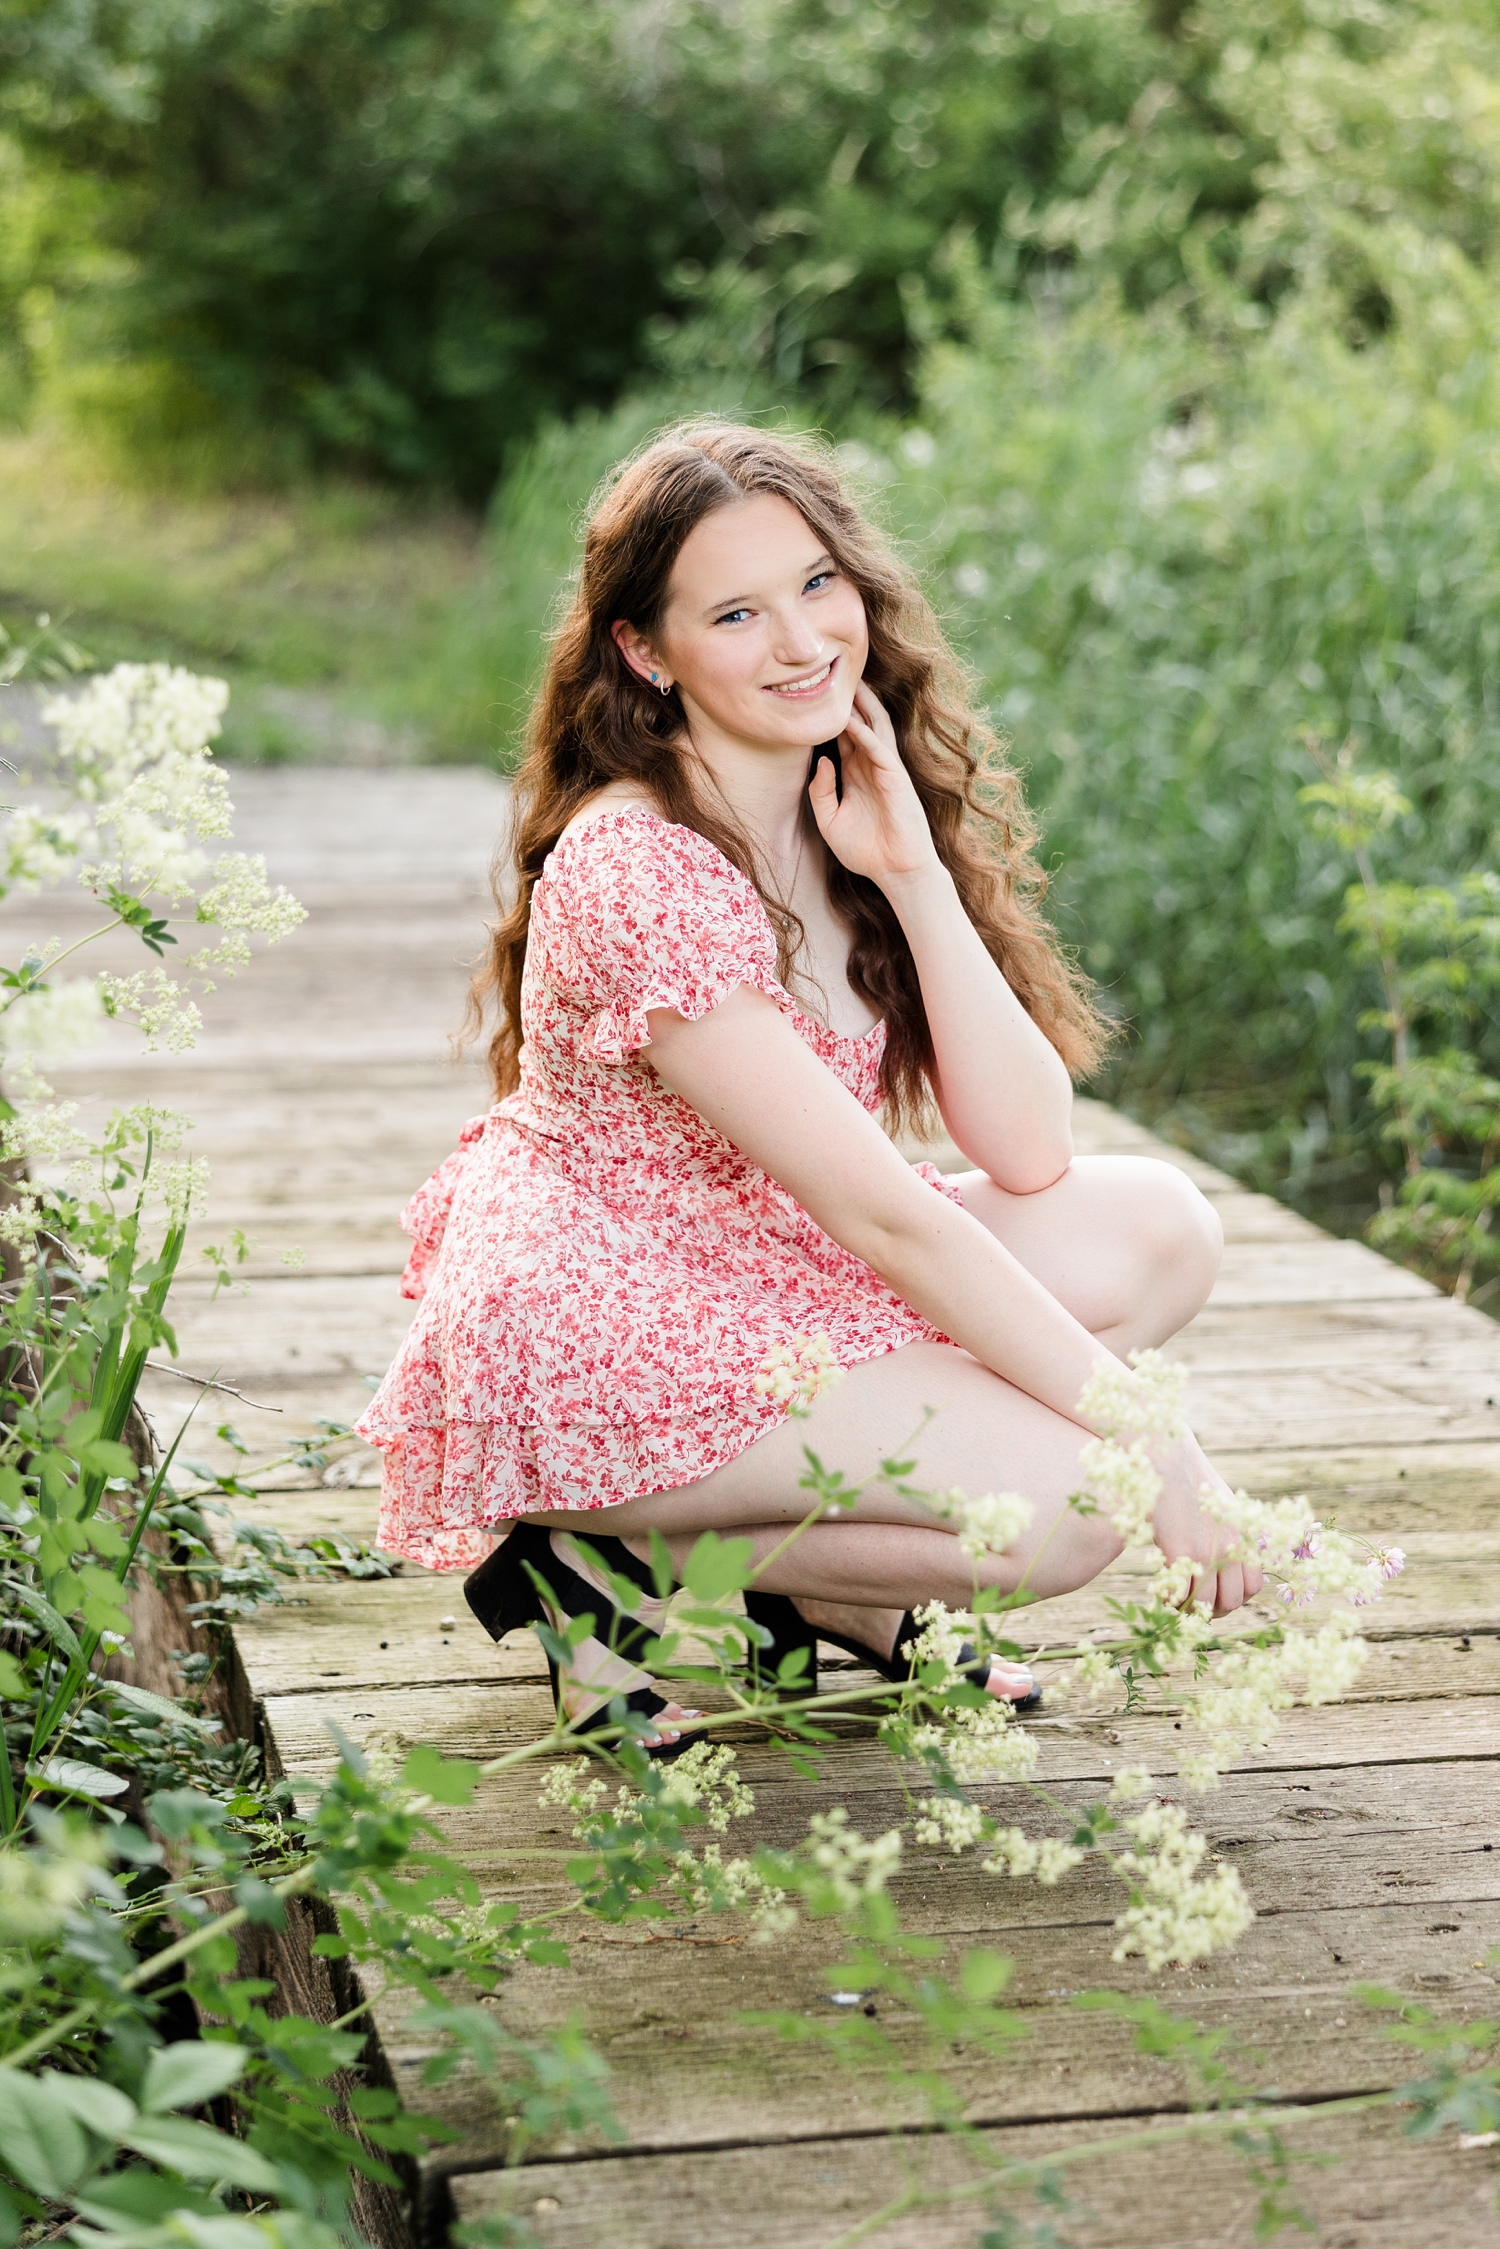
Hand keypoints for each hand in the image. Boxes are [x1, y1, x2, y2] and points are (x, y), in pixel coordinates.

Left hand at [807, 681, 940, 890]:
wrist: (895, 871)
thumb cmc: (865, 850)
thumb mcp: (830, 821)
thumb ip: (821, 792)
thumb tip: (820, 761)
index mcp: (855, 774)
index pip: (842, 735)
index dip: (830, 715)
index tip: (813, 693)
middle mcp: (870, 766)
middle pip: (860, 722)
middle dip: (849, 698)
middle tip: (832, 671)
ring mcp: (885, 770)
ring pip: (875, 727)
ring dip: (863, 705)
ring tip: (849, 680)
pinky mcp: (896, 778)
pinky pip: (879, 749)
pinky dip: (865, 733)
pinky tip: (851, 719)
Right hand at [1150, 1438, 1264, 1618]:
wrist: (1166, 1460)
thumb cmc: (1189, 1485)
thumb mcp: (1223, 1508)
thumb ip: (1231, 1535)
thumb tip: (1230, 1562)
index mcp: (1243, 1538)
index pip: (1253, 1587)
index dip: (1234, 1599)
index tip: (1214, 1597)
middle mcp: (1231, 1547)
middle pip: (1231, 1601)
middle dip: (1212, 1611)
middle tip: (1191, 1605)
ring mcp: (1207, 1551)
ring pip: (1206, 1603)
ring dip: (1189, 1610)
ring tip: (1174, 1600)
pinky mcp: (1181, 1550)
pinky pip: (1180, 1593)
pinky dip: (1170, 1599)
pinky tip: (1160, 1590)